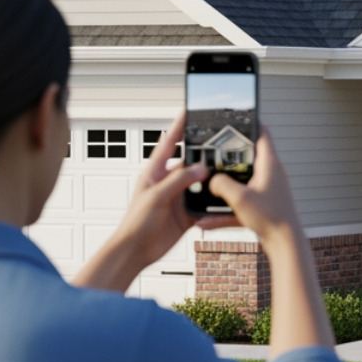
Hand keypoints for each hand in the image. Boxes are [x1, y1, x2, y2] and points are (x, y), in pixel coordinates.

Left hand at [73, 112, 240, 291]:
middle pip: (190, 161)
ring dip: (210, 179)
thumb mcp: (157, 196)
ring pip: (199, 182)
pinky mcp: (186, 213)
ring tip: (226, 170)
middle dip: (203, 153)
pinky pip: (203, 203)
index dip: (179, 126)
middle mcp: (168, 182)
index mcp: (155, 172)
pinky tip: (222, 196)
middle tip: (220, 143)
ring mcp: (178, 197)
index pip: (169, 143)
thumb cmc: (136, 222)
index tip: (189, 111)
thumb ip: (179, 180)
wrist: (136, 251)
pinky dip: (212, 200)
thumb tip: (201, 168)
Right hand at [207, 128, 302, 245]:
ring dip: (226, 185)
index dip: (250, 123)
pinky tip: (208, 221)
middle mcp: (271, 174)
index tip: (237, 118)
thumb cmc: (271, 218)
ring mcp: (268, 189)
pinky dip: (227, 208)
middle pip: (249, 157)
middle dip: (229, 156)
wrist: (285, 244)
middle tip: (213, 153)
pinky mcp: (264, 205)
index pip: (262, 134)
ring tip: (207, 186)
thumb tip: (211, 181)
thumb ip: (221, 185)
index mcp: (269, 164)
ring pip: (243, 181)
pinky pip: (242, 201)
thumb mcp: (240, 198)